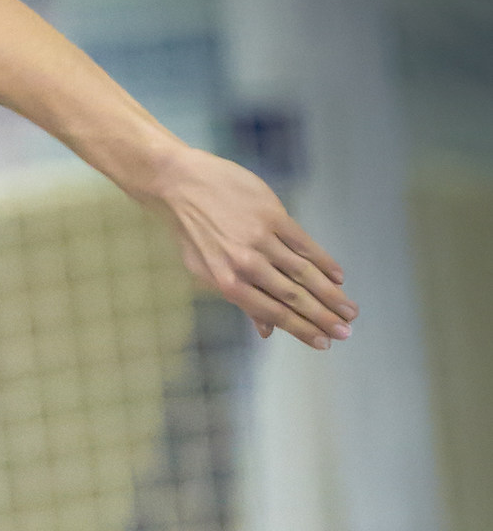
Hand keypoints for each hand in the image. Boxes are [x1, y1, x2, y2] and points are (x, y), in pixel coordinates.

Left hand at [148, 145, 355, 347]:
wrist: (181, 185)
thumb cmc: (192, 233)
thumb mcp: (205, 272)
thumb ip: (239, 299)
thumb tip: (267, 330)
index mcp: (227, 284)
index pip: (273, 313)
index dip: (301, 330)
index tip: (324, 344)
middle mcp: (246, 264)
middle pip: (293, 296)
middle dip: (323, 317)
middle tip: (346, 332)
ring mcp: (261, 238)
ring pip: (303, 272)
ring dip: (330, 293)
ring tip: (349, 310)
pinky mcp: (272, 214)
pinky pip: (304, 243)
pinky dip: (323, 261)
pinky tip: (338, 276)